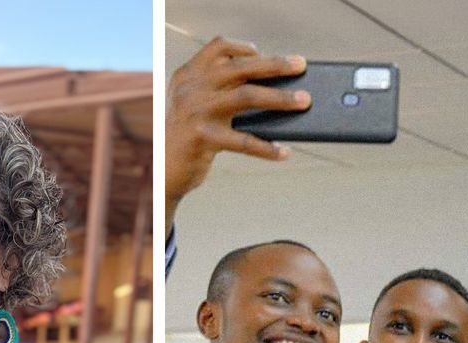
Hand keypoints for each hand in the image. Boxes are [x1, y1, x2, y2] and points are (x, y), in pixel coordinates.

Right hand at [165, 36, 309, 227]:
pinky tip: (285, 152)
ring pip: (247, 97)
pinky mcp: (203, 138)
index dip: (242, 47)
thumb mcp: (196, 106)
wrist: (163, 170)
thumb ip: (221, 91)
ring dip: (281, 98)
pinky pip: (243, 141)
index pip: (218, 47)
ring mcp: (196, 112)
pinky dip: (267, 148)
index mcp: (189, 75)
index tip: (261, 53)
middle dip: (275, 65)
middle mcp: (191, 88)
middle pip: (240, 68)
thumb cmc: (189, 136)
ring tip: (304, 101)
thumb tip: (276, 90)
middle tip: (300, 65)